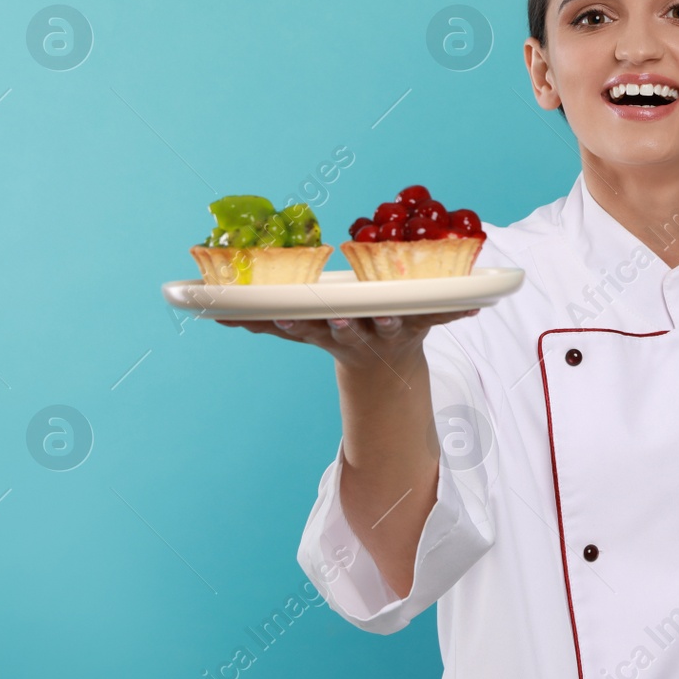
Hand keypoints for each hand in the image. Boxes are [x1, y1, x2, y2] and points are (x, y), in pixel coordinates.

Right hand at [215, 308, 478, 371]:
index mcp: (327, 334)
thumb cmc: (339, 336)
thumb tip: (199, 306)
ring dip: (406, 312)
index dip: (293, 323)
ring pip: (397, 321)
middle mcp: (359, 336)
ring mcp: (391, 332)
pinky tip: (479, 303)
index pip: (304, 329)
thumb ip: (258, 319)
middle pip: (350, 330)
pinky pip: (442, 315)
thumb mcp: (302, 331)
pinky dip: (461, 309)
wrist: (388, 375)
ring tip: (406, 307)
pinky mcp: (422, 325)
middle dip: (345, 324)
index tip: (282, 315)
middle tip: (340, 316)